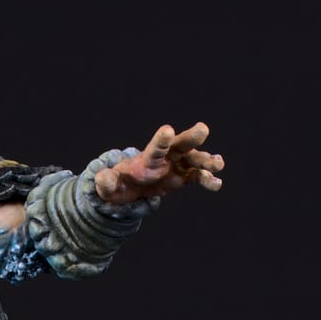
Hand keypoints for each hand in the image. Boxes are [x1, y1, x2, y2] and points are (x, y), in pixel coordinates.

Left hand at [93, 123, 223, 205]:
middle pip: (179, 145)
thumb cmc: (117, 185)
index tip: (167, 129)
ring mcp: (175, 166)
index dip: (161, 140)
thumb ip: (105, 182)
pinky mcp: (181, 177)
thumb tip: (101, 178)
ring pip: (193, 159)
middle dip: (190, 138)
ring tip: (218, 165)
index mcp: (146, 159)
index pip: (155, 148)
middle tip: (203, 129)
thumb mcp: (107, 187)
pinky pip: (197, 176)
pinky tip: (217, 184)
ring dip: (206, 161)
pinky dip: (207, 179)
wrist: (128, 190)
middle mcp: (164, 158)